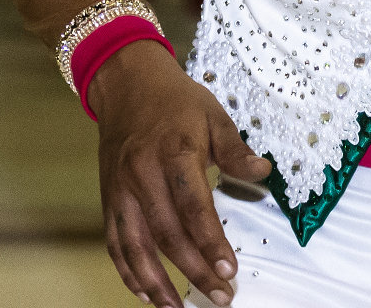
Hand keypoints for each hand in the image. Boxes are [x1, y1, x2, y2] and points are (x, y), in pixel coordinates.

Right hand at [91, 39, 271, 306]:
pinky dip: (129, 272)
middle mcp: (143, 176)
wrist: (128, 85)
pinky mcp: (108, 201)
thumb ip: (236, 149)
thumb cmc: (175, 100)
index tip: (230, 268)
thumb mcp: (213, 114)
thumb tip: (262, 173)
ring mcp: (121, 192)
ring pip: (136, 248)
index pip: (194, 208)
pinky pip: (116, 245)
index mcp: (175, 153)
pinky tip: (145, 291)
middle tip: (219, 294)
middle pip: (168, 235)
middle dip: (194, 271)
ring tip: (180, 307)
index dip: (211, 242)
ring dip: (157, 284)